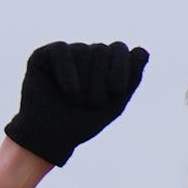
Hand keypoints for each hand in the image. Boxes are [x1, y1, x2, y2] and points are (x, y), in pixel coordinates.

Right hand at [4, 41, 149, 166]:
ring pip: (83, 51)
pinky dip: (67, 73)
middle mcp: (86, 55)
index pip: (121, 49)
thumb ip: (132, 78)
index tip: (116, 91)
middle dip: (100, 83)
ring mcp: (66, 54)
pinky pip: (62, 51)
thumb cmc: (84, 122)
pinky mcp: (44, 55)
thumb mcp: (115, 103)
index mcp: (105, 65)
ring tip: (74, 101)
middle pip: (102, 50)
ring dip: (83, 84)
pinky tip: (68, 90)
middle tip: (90, 103)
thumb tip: (143, 51)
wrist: (52, 137)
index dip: (121, 69)